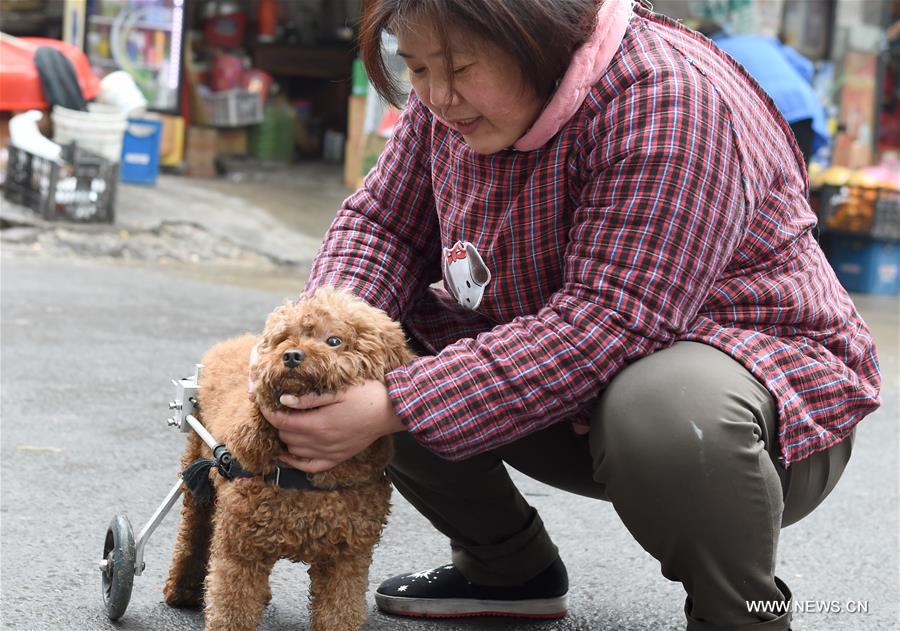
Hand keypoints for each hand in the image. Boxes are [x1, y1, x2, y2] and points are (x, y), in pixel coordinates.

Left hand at [261, 380, 405, 472]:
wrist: (389, 411)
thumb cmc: (365, 396)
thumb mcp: (337, 391)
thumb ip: (309, 398)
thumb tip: (284, 401)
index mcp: (319, 424)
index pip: (282, 422)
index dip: (269, 412)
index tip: (265, 403)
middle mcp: (321, 442)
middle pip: (286, 437)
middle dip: (279, 423)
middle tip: (280, 410)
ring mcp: (329, 453)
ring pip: (294, 451)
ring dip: (286, 439)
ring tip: (287, 426)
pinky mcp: (337, 458)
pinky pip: (309, 466)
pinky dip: (295, 462)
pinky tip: (288, 454)